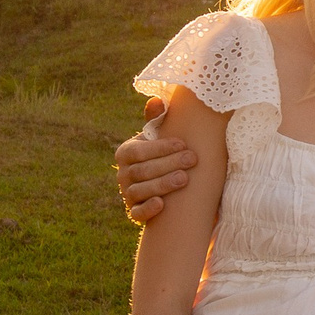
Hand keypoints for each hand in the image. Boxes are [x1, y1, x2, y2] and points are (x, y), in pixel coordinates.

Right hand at [116, 97, 197, 223]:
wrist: (167, 182)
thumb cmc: (164, 154)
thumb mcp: (160, 136)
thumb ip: (158, 118)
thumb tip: (157, 100)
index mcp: (126, 152)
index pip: (138, 150)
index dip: (160, 147)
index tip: (183, 143)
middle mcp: (123, 174)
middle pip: (142, 170)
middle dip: (168, 164)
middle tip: (192, 159)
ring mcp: (127, 194)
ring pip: (140, 191)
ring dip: (162, 184)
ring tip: (185, 179)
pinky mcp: (135, 212)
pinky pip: (137, 214)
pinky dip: (148, 209)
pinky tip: (163, 204)